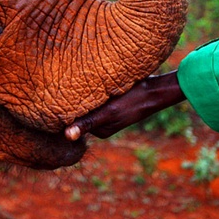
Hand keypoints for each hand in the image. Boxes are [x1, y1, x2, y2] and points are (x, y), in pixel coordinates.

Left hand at [65, 71, 185, 139]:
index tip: (63, 95)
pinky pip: (97, 98)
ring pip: (89, 104)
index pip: (76, 120)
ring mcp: (108, 114)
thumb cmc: (132, 102)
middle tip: (75, 85)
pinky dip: (95, 91)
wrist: (155, 90)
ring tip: (87, 82)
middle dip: (78, 101)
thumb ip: (88, 123)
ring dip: (86, 94)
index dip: (69, 108)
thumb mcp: (108, 112)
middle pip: (82, 112)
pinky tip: (97, 82)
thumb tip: (67, 137)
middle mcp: (102, 124)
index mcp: (100, 131)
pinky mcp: (112, 104)